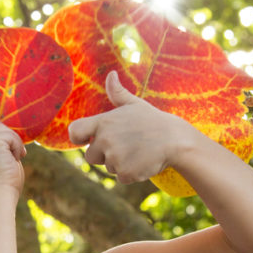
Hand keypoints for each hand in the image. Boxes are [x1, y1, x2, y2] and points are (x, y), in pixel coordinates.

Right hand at [0, 112, 25, 194]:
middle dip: (3, 129)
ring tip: (13, 158)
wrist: (1, 195)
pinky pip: (10, 135)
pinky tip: (14, 159)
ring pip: (3, 127)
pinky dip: (17, 146)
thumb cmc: (4, 183)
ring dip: (14, 141)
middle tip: (9, 147)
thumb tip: (9, 135)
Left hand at [67, 71, 196, 183]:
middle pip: (90, 156)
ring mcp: (115, 157)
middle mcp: (105, 140)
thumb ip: (117, 93)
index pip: (75, 132)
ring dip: (120, 163)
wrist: (176, 140)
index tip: (88, 139)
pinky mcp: (125, 173)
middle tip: (126, 145)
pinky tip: (143, 161)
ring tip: (138, 150)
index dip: (79, 138)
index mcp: (103, 122)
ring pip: (108, 167)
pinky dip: (131, 173)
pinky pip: (121, 177)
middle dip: (104, 154)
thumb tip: (111, 75)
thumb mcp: (135, 104)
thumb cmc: (153, 121)